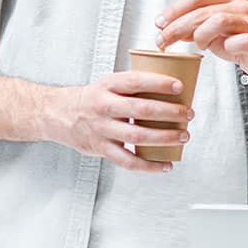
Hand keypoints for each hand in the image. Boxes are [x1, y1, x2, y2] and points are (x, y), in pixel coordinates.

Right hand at [47, 71, 194, 171]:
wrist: (59, 114)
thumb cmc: (93, 97)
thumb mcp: (110, 83)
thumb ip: (135, 85)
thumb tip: (174, 87)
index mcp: (108, 85)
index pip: (136, 81)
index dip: (159, 83)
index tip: (180, 86)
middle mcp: (104, 106)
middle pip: (141, 110)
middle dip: (170, 112)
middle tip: (188, 113)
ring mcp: (102, 129)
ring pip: (137, 136)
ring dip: (164, 138)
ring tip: (183, 136)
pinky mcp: (101, 149)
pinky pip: (127, 161)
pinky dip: (149, 166)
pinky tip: (166, 164)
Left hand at [156, 0, 247, 77]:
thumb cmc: (240, 39)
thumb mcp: (212, 29)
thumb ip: (192, 24)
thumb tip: (165, 26)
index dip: (174, 10)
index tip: (159, 23)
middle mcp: (241, 6)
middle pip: (202, 11)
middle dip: (177, 26)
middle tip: (163, 40)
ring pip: (218, 20)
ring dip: (200, 35)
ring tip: (197, 46)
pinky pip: (238, 42)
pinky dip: (225, 47)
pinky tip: (220, 51)